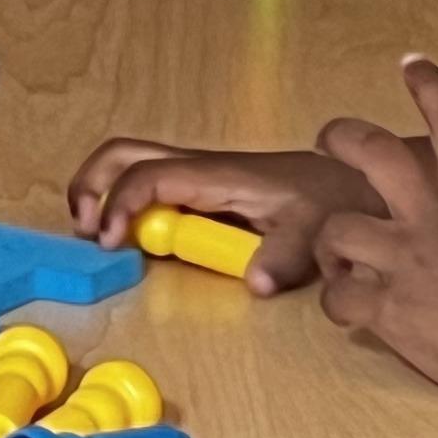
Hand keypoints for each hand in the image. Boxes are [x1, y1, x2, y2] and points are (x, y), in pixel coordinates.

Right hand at [64, 137, 375, 295]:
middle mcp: (199, 169)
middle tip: (82, 228)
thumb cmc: (331, 201)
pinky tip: (132, 239)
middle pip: (124, 153)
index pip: (148, 175)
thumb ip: (283, 257)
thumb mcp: (314, 232)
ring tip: (97, 235)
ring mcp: (200, 178)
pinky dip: (127, 204)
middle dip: (91, 182)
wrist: (354, 183)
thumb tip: (256, 284)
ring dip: (103, 190)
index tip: (109, 242)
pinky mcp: (206, 192)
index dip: (120, 204)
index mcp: (216, 175)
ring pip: (133, 164)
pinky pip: (152, 186)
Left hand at [308, 58, 437, 403]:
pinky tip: (352, 310)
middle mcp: (437, 217)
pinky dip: (337, 303)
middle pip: (375, 153)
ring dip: (328, 246)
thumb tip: (435, 218)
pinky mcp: (393, 308)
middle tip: (325, 140)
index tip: (411, 63)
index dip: (430, 87)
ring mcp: (411, 261)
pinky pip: (338, 297)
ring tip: (339, 263)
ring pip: (336, 230)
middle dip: (341, 137)